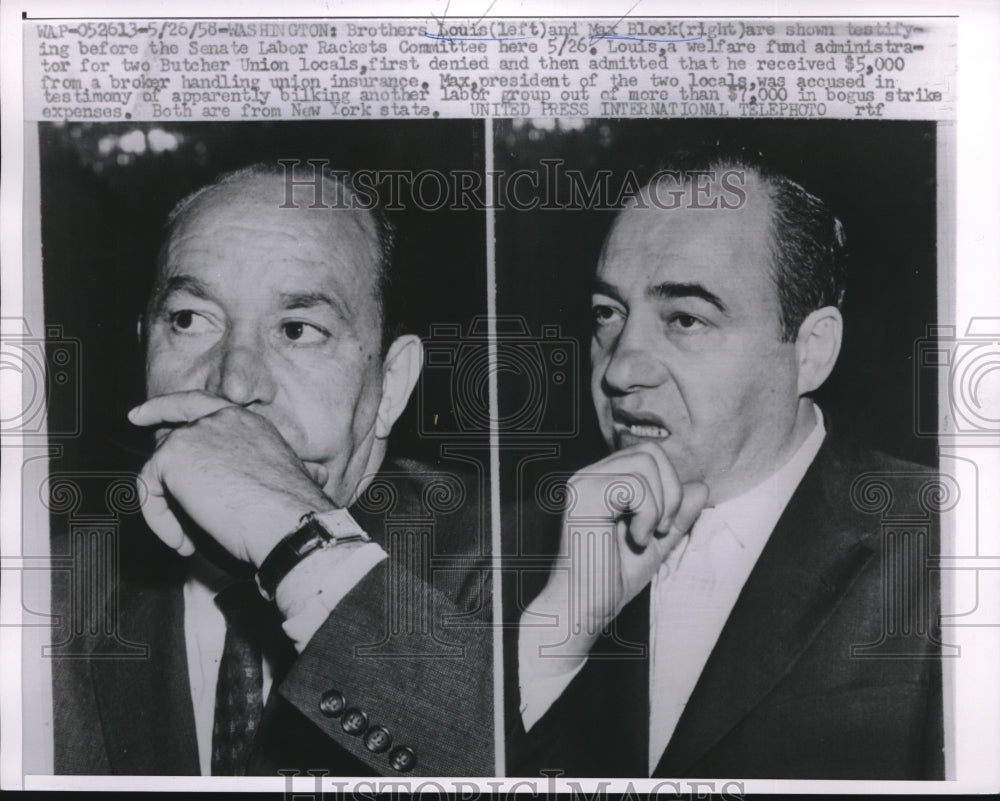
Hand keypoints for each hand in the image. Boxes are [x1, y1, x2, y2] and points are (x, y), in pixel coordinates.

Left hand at [129, 390, 334, 565]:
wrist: (288, 522)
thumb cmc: (294, 511)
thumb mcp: (295, 477)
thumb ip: (284, 470)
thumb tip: (321, 475)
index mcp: (247, 423)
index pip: (199, 403)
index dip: (165, 407)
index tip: (139, 416)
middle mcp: (220, 419)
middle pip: (171, 440)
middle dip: (161, 474)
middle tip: (160, 503)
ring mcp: (194, 433)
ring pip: (159, 471)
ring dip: (168, 511)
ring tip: (189, 540)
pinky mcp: (173, 456)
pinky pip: (148, 489)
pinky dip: (159, 520)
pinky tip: (183, 542)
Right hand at [527, 443, 707, 671]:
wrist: (582, 608)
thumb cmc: (610, 579)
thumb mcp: (656, 542)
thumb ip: (677, 515)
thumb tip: (700, 486)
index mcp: (602, 481)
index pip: (649, 455)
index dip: (670, 486)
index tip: (663, 526)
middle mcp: (589, 475)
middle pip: (650, 452)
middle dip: (670, 491)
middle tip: (660, 529)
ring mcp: (584, 483)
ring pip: (645, 464)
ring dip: (660, 505)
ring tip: (645, 536)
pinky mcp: (584, 497)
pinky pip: (635, 486)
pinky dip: (647, 515)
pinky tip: (634, 539)